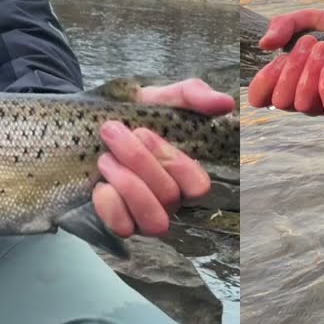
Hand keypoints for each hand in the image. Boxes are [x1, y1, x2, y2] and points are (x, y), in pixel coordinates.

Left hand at [93, 78, 233, 237]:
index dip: (173, 162)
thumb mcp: (166, 97)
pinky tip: (100, 184)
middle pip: (169, 196)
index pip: (198, 186)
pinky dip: (110, 206)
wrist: (97, 122)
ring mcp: (147, 217)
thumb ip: (195, 96)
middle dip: (137, 160)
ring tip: (104, 158)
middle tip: (111, 131)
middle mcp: (171, 201)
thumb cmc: (139, 114)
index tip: (142, 131)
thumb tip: (226, 103)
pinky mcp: (121, 225)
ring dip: (128, 186)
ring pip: (153, 221)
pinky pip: (123, 228)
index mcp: (186, 174)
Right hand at [248, 9, 323, 115]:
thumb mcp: (309, 20)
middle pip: (281, 100)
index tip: (278, 60)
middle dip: (291, 69)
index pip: (260, 97)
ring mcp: (322, 105)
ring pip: (302, 104)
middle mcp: (300, 96)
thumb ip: (283, 25)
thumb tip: (264, 44)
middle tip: (308, 42)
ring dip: (309, 73)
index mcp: (285, 78)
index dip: (262, 84)